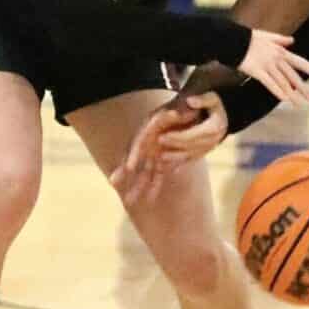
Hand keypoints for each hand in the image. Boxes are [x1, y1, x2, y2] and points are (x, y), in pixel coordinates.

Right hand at [111, 93, 227, 208]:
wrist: (194, 111)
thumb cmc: (184, 108)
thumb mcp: (179, 107)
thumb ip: (174, 113)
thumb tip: (174, 113)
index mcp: (149, 128)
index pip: (138, 142)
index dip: (133, 154)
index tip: (129, 166)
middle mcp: (148, 142)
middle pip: (135, 159)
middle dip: (125, 172)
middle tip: (114, 182)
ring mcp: (155, 152)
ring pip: (144, 172)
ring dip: (137, 186)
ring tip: (128, 201)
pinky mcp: (164, 160)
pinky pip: (158, 175)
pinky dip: (154, 186)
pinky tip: (149, 199)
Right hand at [238, 29, 308, 104]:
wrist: (234, 40)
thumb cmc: (249, 38)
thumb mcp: (267, 36)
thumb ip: (280, 39)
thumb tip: (292, 40)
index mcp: (280, 51)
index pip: (299, 62)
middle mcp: (276, 59)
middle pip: (292, 75)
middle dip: (303, 87)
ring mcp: (267, 65)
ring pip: (283, 81)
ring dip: (292, 93)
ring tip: (299, 103)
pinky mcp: (257, 71)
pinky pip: (269, 83)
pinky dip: (278, 91)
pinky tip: (284, 99)